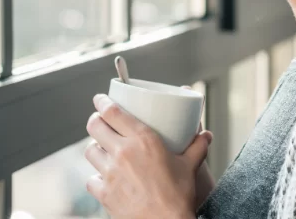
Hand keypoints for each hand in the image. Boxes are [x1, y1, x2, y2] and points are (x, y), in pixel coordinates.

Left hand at [86, 94, 211, 218]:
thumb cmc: (178, 196)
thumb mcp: (189, 167)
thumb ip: (197, 147)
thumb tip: (206, 135)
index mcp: (143, 140)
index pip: (112, 112)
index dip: (102, 101)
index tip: (100, 99)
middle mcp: (122, 152)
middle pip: (95, 126)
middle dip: (95, 120)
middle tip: (99, 121)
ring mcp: (110, 173)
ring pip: (90, 151)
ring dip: (95, 148)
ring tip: (103, 150)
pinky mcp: (103, 193)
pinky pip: (91, 180)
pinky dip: (95, 178)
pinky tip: (104, 179)